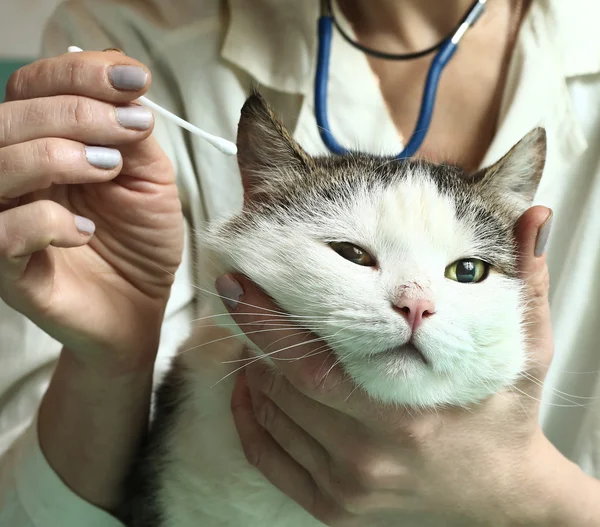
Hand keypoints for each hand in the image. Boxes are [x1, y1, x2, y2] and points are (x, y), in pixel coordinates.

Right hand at [0, 50, 182, 372]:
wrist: (141, 304)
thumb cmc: (142, 240)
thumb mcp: (150, 179)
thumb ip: (132, 136)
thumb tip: (125, 89)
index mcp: (45, 145)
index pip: (34, 88)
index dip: (79, 73)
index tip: (137, 79)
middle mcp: (14, 176)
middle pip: (10, 118)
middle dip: (76, 112)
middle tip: (131, 127)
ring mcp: (4, 219)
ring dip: (57, 155)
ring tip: (110, 168)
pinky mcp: (7, 268)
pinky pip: (3, 233)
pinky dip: (45, 223)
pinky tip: (84, 232)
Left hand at [223, 206, 571, 525]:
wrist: (503, 496)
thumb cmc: (504, 415)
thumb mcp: (527, 351)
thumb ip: (526, 283)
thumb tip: (532, 217)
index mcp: (404, 416)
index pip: (310, 363)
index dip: (266, 321)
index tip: (237, 284)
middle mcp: (368, 457)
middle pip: (282, 388)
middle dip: (255, 338)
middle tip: (242, 299)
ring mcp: (347, 487)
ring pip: (271, 417)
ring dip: (253, 373)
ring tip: (255, 337)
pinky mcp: (335, 507)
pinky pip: (269, 458)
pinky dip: (250, 419)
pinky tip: (252, 389)